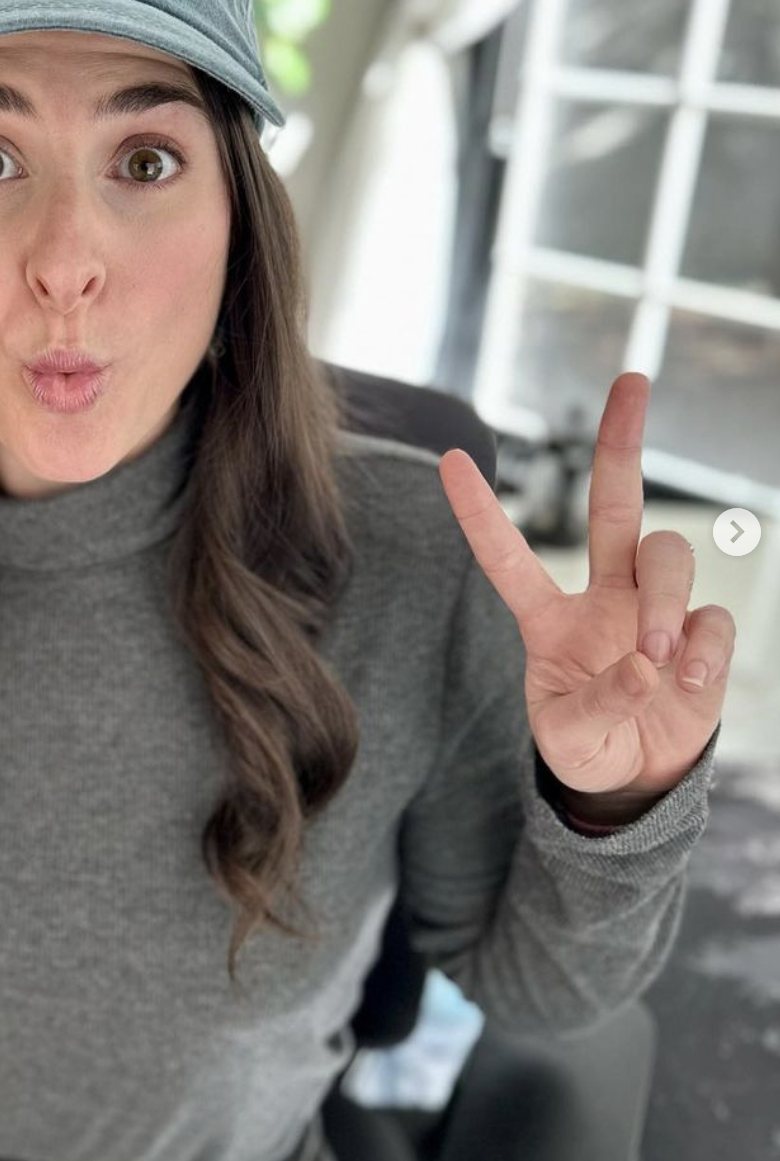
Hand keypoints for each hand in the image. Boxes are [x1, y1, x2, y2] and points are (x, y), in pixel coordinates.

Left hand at [437, 372, 732, 797]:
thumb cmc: (588, 744)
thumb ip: (595, 705)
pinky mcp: (702, 635)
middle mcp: (603, 597)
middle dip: (620, 441)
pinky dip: (703, 648)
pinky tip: (688, 681)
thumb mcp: (566, 738)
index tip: (448, 459)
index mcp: (548, 618)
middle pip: (614, 504)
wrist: (638, 778)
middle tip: (630, 382)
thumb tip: (644, 667)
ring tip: (655, 659)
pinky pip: (711, 617)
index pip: (507, 557)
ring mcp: (655, 610)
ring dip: (662, 601)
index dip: (479, 512)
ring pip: (667, 555)